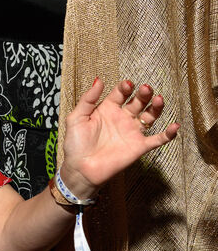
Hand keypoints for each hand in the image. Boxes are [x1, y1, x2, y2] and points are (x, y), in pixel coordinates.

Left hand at [61, 79, 178, 198]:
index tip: (127, 85)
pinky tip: (175, 126)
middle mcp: (123, 118)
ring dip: (156, 107)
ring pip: (150, 116)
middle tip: (145, 89)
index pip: (121, 93)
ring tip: (159, 99)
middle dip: (143, 94)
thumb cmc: (75, 145)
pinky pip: (158, 139)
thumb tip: (98, 80)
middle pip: (138, 101)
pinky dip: (168, 134)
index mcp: (108, 108)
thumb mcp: (76, 118)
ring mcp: (132, 132)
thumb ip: (88, 99)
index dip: (125, 87)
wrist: (80, 170)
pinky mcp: (139, 147)